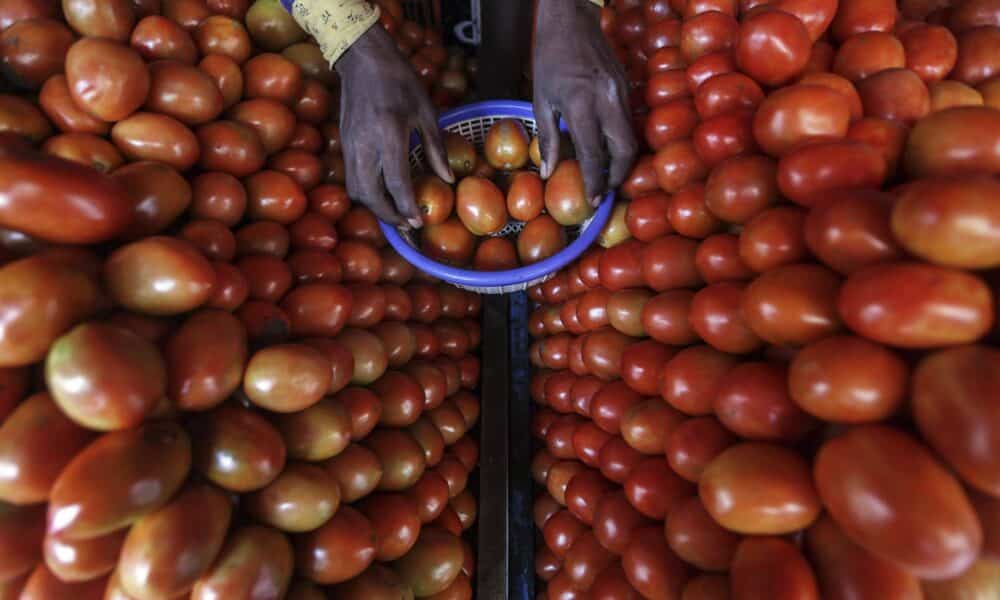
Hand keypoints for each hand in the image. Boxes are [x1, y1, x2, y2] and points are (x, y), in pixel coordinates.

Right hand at [336, 25, 452, 226]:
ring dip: (375, 207)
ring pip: (356, 190)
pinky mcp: (343, 144)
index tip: (419, 223)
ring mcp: (350, 146)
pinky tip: (383, 193)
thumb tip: (447, 179)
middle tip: (407, 224)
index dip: (407, 207)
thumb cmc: (399, 80)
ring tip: (395, 213)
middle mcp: (365, 145)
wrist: (362, 58)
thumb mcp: (425, 111)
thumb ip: (435, 148)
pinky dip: (366, 192)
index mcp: (389, 135)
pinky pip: (351, 178)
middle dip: (389, 215)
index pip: (396, 183)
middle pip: (370, 195)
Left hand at [533, 0, 637, 204]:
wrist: (572, 21)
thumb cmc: (549, 59)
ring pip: (631, 137)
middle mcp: (607, 102)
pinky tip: (609, 148)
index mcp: (581, 105)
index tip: (593, 201)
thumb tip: (548, 172)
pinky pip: (629, 122)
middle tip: (604, 189)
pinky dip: (621, 140)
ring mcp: (622, 94)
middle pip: (624, 151)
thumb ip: (546, 138)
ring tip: (607, 174)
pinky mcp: (627, 88)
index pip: (593, 154)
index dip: (594, 181)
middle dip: (617, 175)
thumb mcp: (540, 99)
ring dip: (622, 160)